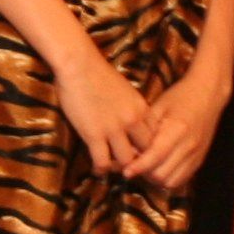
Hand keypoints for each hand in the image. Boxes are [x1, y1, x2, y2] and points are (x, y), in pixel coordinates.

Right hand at [55, 53, 156, 177]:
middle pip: (146, 152)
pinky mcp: (94, 134)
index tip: (140, 154)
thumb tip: (133, 122)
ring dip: (119, 167)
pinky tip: (97, 169)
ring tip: (112, 168)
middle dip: (139, 162)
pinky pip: (102, 161)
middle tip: (130, 167)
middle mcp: (132, 120)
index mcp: (141, 108)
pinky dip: (101, 169)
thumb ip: (132, 107)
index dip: (149, 149)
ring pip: (126, 161)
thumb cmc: (98, 74)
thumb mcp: (125, 90)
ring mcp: (113, 128)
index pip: (155, 137)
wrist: (78, 64)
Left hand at [125, 65, 230, 191]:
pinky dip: (168, 179)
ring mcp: (196, 154)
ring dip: (155, 179)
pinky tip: (159, 168)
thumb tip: (129, 150)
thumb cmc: (180, 97)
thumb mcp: (158, 107)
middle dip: (144, 174)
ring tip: (146, 168)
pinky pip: (181, 180)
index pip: (155, 156)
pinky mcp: (199, 160)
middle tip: (134, 166)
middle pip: (161, 174)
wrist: (208, 93)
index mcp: (177, 129)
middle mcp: (189, 145)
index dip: (138, 167)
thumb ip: (144, 129)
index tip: (125, 171)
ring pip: (171, 182)